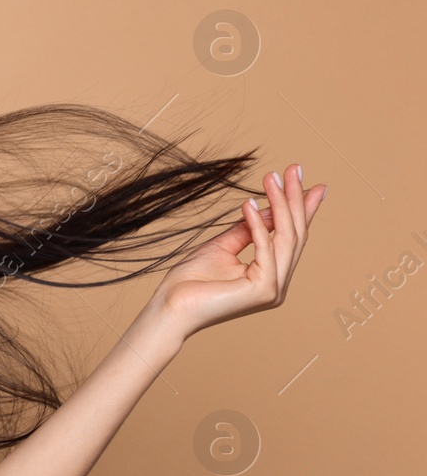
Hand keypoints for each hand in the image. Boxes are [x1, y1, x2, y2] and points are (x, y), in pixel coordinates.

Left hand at [150, 162, 326, 340]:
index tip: (303, 180)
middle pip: (294, 234)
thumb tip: (267, 206)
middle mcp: (278, 284)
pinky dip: (259, 224)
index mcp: (270, 276)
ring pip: (286, 238)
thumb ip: (248, 229)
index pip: (291, 237)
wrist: (170, 307)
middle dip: (295, 199)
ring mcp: (274, 289)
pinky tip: (248, 203)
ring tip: (272, 178)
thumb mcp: (223, 246)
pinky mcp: (264, 290)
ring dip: (279, 204)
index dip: (300, 207)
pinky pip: (265, 249)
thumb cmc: (191, 281)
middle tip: (295, 168)